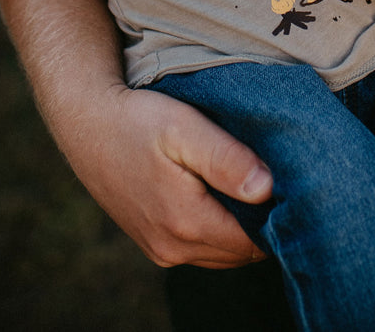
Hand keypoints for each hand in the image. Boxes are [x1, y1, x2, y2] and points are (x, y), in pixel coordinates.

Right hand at [66, 85, 272, 268]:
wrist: (86, 124)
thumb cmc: (137, 120)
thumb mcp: (185, 128)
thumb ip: (227, 160)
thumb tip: (267, 190)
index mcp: (186, 222)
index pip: (256, 242)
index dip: (278, 216)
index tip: (287, 185)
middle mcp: (173, 248)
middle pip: (242, 253)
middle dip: (262, 225)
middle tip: (274, 183)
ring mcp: (161, 251)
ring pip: (223, 254)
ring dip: (240, 230)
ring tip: (248, 188)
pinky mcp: (154, 244)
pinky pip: (202, 249)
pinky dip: (218, 231)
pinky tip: (220, 198)